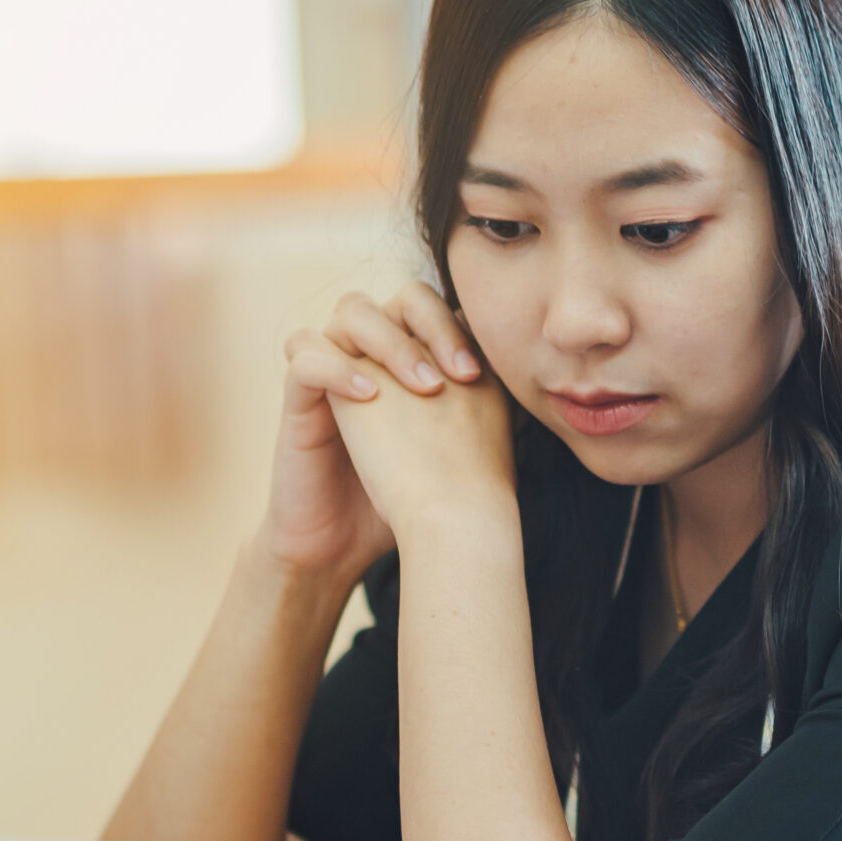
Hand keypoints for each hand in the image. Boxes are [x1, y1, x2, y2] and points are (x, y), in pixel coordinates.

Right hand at [305, 285, 517, 542]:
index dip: (465, 326)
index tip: (488, 374)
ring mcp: (332, 369)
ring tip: (423, 387)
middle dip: (434, 325)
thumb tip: (544, 392)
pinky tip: (371, 396)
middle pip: (399, 296)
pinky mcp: (297, 397)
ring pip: (350, 311)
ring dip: (393, 341)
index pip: (440, 309)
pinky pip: (304, 354)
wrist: (346, 544)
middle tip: (461, 375)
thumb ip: (486, 413)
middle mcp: (372, 353)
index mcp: (411, 359)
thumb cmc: (405, 501)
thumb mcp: (456, 452)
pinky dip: (338, 366)